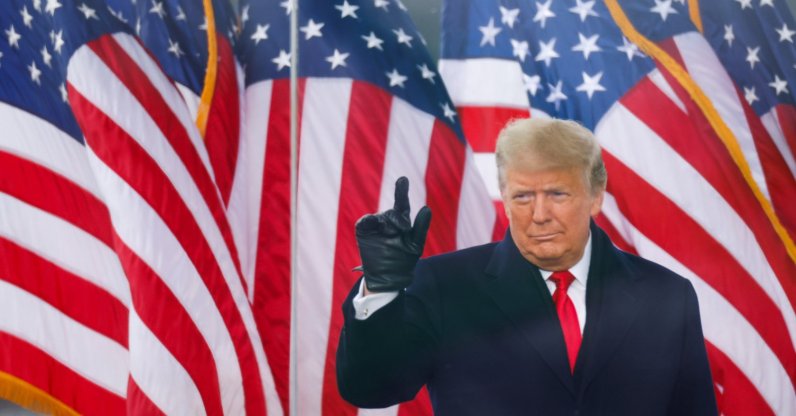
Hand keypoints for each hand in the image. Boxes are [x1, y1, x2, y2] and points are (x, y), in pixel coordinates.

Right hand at [355, 177, 431, 291]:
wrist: (387, 278)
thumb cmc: (404, 261)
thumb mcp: (416, 245)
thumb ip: (420, 227)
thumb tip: (426, 208)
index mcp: (402, 222)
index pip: (402, 204)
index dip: (401, 191)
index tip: (403, 179)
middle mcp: (388, 221)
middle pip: (393, 212)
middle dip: (398, 219)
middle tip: (403, 229)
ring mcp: (375, 225)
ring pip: (380, 217)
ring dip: (386, 223)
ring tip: (391, 233)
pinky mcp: (364, 231)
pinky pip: (365, 221)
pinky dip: (369, 221)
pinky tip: (374, 223)